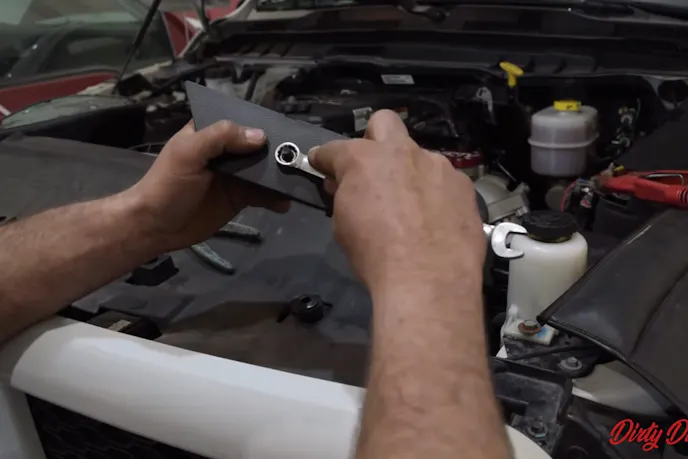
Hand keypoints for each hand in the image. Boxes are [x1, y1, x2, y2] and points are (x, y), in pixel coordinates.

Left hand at [125, 120, 288, 250]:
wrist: (156, 226)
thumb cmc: (167, 184)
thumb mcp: (189, 153)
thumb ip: (220, 138)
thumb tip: (261, 136)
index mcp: (211, 132)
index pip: (241, 120)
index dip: (263, 122)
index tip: (288, 128)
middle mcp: (226, 150)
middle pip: (259, 146)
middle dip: (279, 151)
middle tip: (301, 156)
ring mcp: (235, 175)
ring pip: (265, 170)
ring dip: (281, 175)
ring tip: (299, 179)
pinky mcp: (240, 198)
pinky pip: (264, 195)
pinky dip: (276, 198)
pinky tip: (286, 202)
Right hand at [308, 110, 484, 290]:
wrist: (427, 280)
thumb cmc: (375, 256)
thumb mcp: (343, 227)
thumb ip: (345, 197)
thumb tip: (345, 188)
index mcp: (364, 160)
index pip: (334, 149)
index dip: (325, 158)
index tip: (323, 165)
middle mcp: (403, 153)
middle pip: (384, 123)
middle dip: (373, 139)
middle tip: (373, 169)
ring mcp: (438, 166)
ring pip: (420, 157)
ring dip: (411, 174)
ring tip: (412, 207)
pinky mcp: (464, 186)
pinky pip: (445, 182)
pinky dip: (436, 195)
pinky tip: (436, 220)